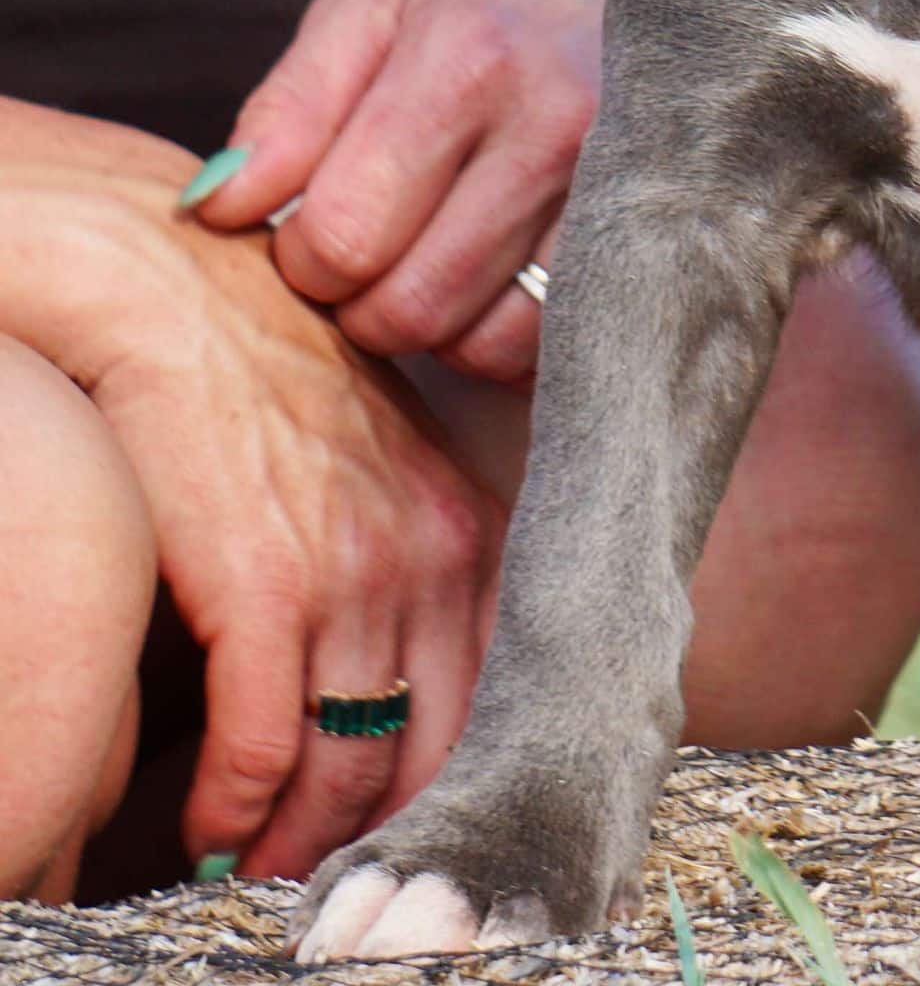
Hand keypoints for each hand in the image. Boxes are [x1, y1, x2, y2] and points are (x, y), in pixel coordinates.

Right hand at [17, 168, 503, 878]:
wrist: (177, 296)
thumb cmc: (271, 381)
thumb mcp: (382, 464)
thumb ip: (413, 558)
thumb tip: (409, 676)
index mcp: (470, 531)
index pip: (493, 696)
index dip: (453, 780)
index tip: (418, 826)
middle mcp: (431, 556)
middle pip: (431, 749)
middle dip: (385, 827)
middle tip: (338, 871)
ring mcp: (352, 573)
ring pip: (346, 766)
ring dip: (300, 835)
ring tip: (263, 863)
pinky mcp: (261, 587)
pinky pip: (259, 748)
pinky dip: (234, 806)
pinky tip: (209, 822)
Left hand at [195, 0, 621, 381]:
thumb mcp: (373, 6)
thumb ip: (289, 109)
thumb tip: (218, 211)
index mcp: (463, 59)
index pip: (343, 235)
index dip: (303, 260)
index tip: (314, 232)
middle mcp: (549, 126)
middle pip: (411, 304)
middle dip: (363, 305)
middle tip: (370, 257)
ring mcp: (616, 184)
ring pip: (486, 339)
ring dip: (437, 326)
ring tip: (432, 265)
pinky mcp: (654, 226)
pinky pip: (554, 339)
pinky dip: (506, 334)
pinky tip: (495, 279)